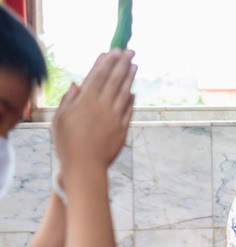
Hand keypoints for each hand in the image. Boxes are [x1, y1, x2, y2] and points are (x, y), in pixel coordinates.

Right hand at [52, 49, 136, 182]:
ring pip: (124, 92)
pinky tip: (132, 92)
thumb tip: (77, 85)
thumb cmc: (68, 143)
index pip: (99, 76)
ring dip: (129, 78)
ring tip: (135, 66)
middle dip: (122, 64)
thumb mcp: (60, 119)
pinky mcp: (123, 129)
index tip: (113, 51)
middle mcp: (102, 106)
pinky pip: (128, 110)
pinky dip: (130, 99)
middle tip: (130, 52)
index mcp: (85, 101)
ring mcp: (115, 117)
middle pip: (114, 80)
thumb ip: (69, 100)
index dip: (107, 62)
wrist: (85, 166)